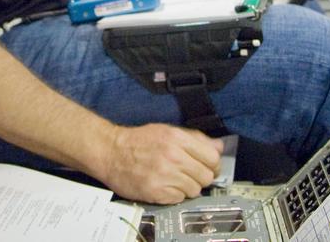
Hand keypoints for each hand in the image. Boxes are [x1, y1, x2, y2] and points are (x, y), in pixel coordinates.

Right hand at [100, 123, 222, 203]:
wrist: (110, 152)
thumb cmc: (138, 141)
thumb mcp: (167, 131)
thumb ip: (195, 139)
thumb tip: (219, 147)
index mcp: (177, 138)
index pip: (212, 157)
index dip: (212, 164)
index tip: (207, 166)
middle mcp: (173, 156)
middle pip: (206, 176)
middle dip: (200, 177)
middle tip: (189, 174)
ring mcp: (165, 175)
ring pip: (195, 190)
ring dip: (188, 187)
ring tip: (175, 180)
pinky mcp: (157, 191)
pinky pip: (180, 198)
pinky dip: (175, 194)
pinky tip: (165, 186)